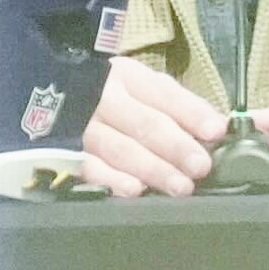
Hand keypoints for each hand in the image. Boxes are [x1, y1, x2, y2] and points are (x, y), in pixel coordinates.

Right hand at [81, 53, 227, 197]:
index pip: (165, 95)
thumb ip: (179, 107)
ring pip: (119, 147)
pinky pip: (88, 167)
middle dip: (175, 146)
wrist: (47, 94)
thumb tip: (221, 128)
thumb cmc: (111, 98)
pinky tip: (134, 191)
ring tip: (181, 186)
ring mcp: (84, 126)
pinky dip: (110, 180)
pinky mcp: (67, 152)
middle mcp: (105, 98)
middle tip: (202, 167)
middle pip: (144, 122)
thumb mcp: (143, 88)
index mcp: (129, 77)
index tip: (217, 131)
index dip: (191, 113)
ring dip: (152, 168)